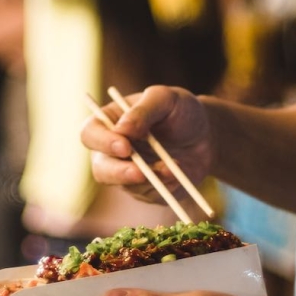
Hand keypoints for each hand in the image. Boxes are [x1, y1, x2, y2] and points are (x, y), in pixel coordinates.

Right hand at [80, 86, 213, 204]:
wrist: (206, 136)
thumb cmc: (181, 111)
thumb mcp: (165, 98)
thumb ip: (144, 110)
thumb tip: (122, 129)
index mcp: (109, 123)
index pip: (90, 134)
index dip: (102, 142)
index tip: (125, 146)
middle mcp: (111, 151)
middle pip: (100, 169)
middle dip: (119, 173)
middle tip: (141, 172)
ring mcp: (127, 173)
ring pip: (126, 186)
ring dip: (151, 179)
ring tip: (174, 167)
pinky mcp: (146, 191)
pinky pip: (149, 196)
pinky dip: (165, 186)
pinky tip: (178, 174)